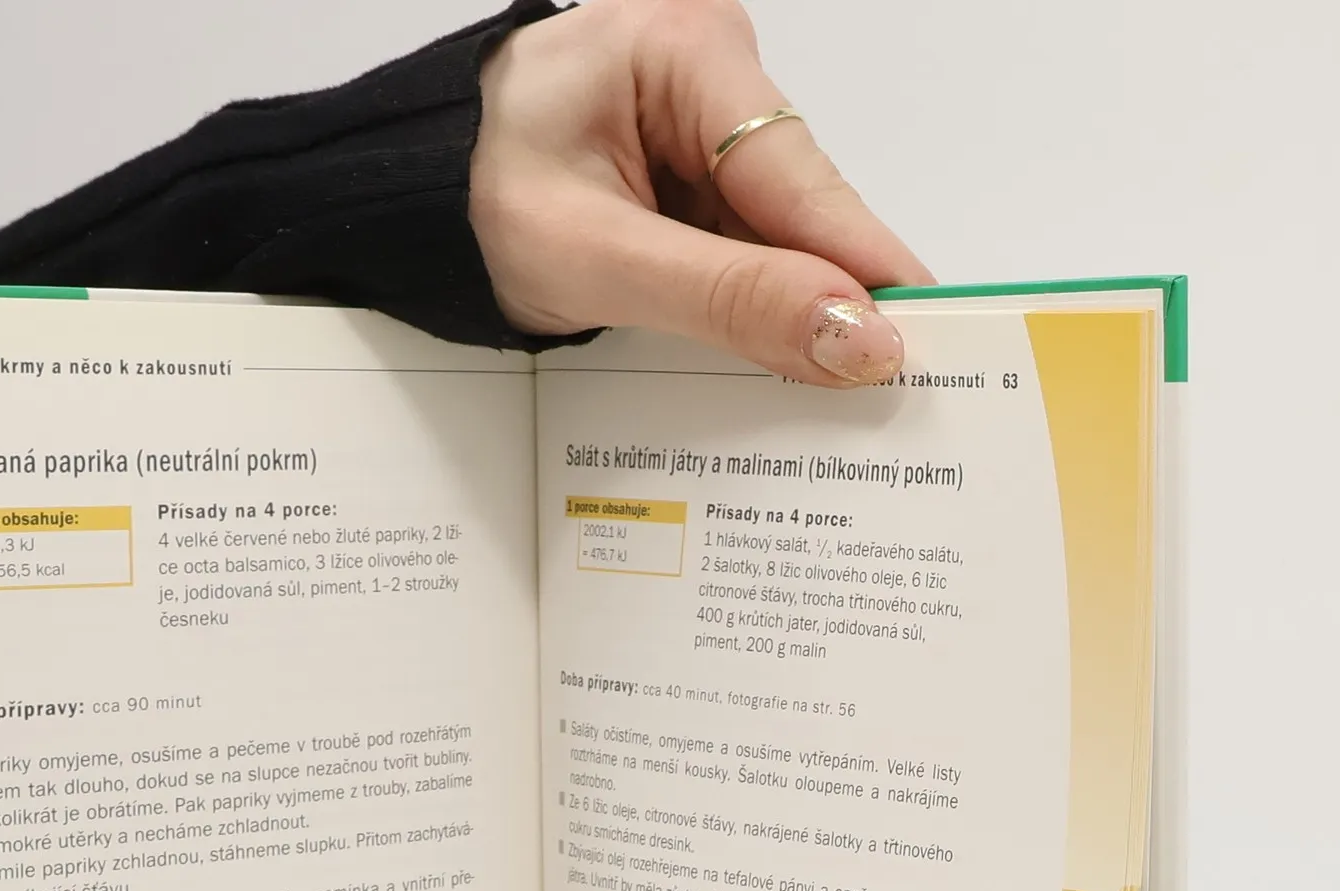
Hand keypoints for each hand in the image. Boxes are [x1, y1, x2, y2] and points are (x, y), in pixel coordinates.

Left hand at [470, 0, 930, 382]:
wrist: (419, 201)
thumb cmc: (477, 200)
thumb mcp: (593, 259)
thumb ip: (722, 300)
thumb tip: (850, 335)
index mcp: (684, 49)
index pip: (797, 171)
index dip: (860, 262)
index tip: (920, 332)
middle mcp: (712, 72)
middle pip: (799, 205)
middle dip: (828, 295)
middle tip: (891, 386)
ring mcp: (708, 125)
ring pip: (778, 236)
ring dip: (791, 312)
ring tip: (837, 391)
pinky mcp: (698, 178)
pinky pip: (747, 250)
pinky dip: (755, 307)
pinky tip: (778, 362)